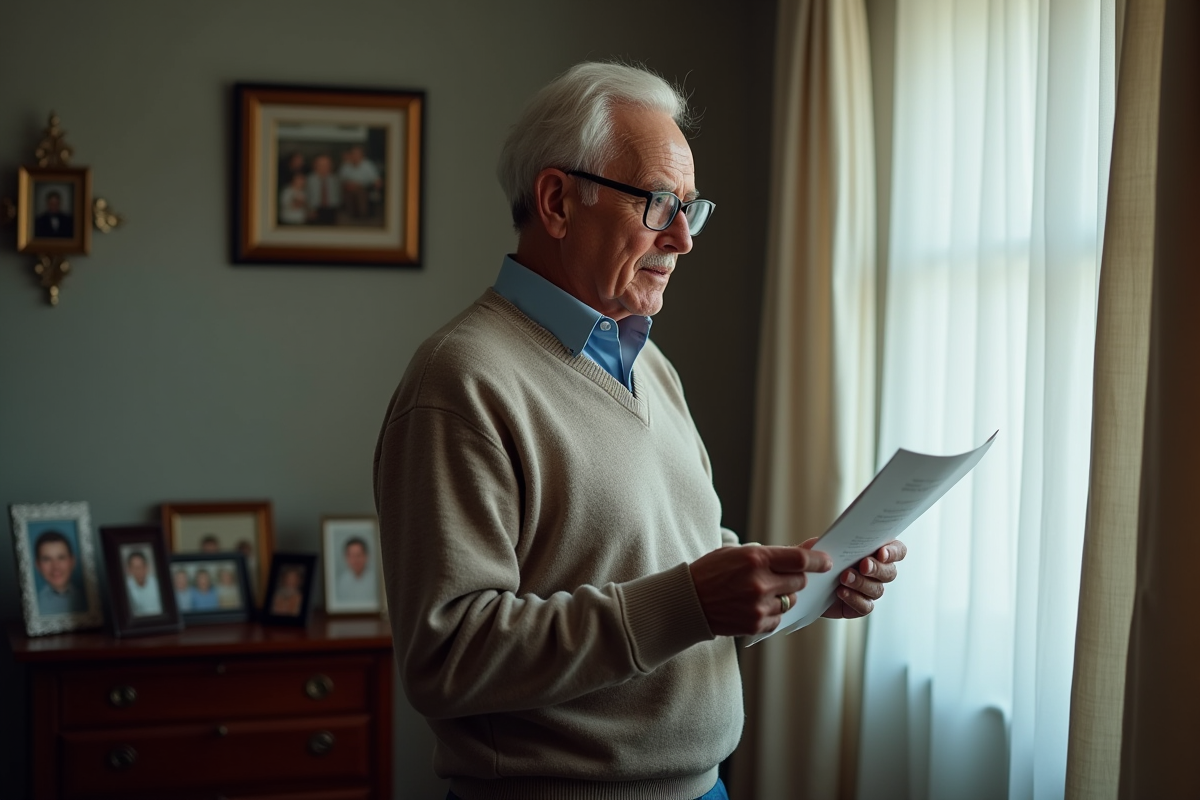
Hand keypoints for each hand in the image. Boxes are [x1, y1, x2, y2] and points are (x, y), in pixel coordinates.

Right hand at [690, 545, 831, 636]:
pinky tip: (754, 606)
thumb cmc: (711, 572)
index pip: (799, 559)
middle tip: (780, 577)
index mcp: (754, 558)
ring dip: (783, 596)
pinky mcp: (756, 624)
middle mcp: (759, 582)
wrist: (688, 601)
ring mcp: (758, 605)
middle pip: (799, 581)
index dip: (817, 560)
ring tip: (760, 593)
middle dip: (795, 578)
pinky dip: (772, 612)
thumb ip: (772, 554)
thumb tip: (807, 551)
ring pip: (791, 600)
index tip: (826, 562)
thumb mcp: (737, 553)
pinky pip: (779, 617)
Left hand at [803, 538, 906, 618]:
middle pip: (890, 572)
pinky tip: (841, 592)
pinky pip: (865, 606)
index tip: (881, 552)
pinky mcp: (860, 606)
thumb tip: (845, 538)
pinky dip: (854, 599)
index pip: (897, 550)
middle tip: (863, 565)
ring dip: (862, 583)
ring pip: (877, 590)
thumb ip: (836, 540)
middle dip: (877, 568)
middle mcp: (877, 571)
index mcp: (875, 550)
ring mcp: (870, 590)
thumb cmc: (817, 556)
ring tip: (844, 578)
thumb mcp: (824, 543)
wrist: (804, 578)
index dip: (893, 552)